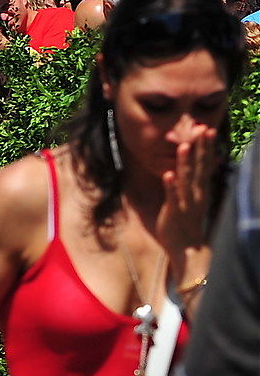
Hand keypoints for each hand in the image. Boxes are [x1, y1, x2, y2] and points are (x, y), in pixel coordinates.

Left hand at [157, 124, 220, 254]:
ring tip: (184, 145)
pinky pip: (172, 197)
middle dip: (200, 147)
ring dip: (185, 162)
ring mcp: (186, 201)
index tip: (207, 128)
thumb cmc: (186, 220)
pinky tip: (168, 174)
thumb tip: (191, 165)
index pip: (205, 163)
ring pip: (186, 179)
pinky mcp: (174, 211)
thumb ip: (191, 181)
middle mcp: (196, 193)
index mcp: (200, 188)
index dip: (206, 146)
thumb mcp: (191, 197)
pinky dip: (171, 186)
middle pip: (199, 166)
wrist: (187, 247)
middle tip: (202, 127)